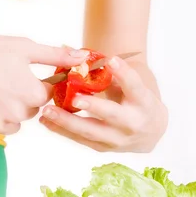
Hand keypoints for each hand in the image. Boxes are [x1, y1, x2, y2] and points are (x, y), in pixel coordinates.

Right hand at [0, 29, 88, 140]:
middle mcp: (17, 115)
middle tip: (2, 80)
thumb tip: (84, 58)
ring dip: (5, 113)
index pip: (46, 97)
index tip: (20, 75)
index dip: (35, 85)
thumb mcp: (26, 48)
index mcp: (33, 95)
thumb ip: (57, 56)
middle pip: (29, 112)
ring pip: (11, 125)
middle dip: (20, 99)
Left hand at [39, 56, 167, 152]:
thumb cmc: (135, 99)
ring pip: (91, 131)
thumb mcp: (131, 84)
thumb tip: (71, 48)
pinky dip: (61, 130)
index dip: (124, 73)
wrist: (149, 132)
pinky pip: (80, 139)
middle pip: (112, 114)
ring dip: (67, 121)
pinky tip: (45, 120)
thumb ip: (108, 70)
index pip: (135, 85)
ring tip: (47, 111)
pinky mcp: (104, 147)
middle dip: (93, 106)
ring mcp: (118, 139)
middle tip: (74, 98)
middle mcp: (133, 122)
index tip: (111, 59)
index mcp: (143, 101)